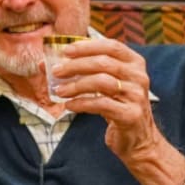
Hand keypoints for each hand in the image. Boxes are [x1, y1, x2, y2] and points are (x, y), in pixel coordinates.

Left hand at [52, 37, 163, 160]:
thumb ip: (81, 71)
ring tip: (59, 91)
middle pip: (103, 63)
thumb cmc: (115, 106)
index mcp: (134, 63)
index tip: (65, 51)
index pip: (111, 46)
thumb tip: (45, 64)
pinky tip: (69, 106)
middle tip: (56, 71)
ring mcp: (137, 95)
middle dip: (76, 66)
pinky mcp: (130, 114)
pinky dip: (81, 103)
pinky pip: (101, 104)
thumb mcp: (103, 85)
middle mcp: (139, 76)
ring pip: (102, 82)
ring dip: (76, 85)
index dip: (87, 46)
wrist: (137, 138)